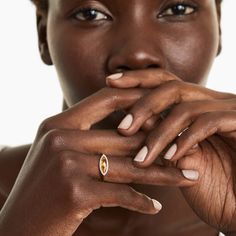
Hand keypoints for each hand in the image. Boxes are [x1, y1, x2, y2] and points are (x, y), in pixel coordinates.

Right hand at [0, 88, 192, 235]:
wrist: (16, 228)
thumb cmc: (42, 190)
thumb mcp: (60, 154)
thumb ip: (87, 137)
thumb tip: (126, 129)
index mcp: (58, 124)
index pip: (106, 99)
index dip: (137, 99)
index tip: (163, 107)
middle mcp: (61, 138)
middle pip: (125, 136)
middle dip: (159, 142)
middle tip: (187, 147)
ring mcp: (66, 164)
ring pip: (129, 165)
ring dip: (162, 174)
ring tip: (186, 177)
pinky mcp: (74, 192)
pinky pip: (120, 193)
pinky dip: (140, 200)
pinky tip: (154, 205)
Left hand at [107, 69, 235, 233]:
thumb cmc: (215, 186)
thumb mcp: (180, 160)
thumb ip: (162, 141)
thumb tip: (133, 129)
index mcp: (196, 106)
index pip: (163, 82)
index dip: (137, 80)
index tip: (110, 83)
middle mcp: (212, 102)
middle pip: (170, 86)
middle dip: (142, 104)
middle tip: (121, 128)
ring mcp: (229, 111)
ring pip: (184, 108)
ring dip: (159, 134)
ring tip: (142, 158)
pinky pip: (207, 123)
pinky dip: (184, 140)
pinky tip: (170, 158)